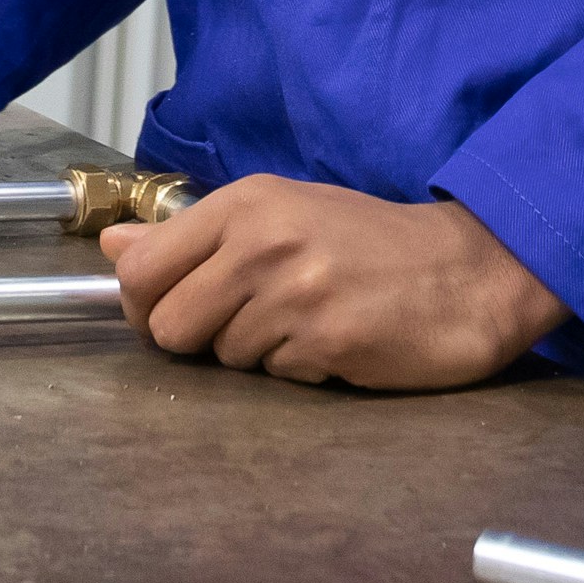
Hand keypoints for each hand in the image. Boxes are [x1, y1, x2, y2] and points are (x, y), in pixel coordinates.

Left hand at [101, 177, 563, 390]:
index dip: (143, 305)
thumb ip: (196, 235)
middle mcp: (262, 243)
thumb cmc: (371, 241)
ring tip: (308, 324)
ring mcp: (294, 294)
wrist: (470, 269)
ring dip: (259, 355)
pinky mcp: (326, 342)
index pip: (142, 270)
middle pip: (168, 326)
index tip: (172, 310)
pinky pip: (275, 378)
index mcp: (245, 204)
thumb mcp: (282, 214)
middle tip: (248, 325)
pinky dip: (300, 370)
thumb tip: (114, 247)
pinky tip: (336, 342)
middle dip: (198, 339)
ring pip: (222, 358)